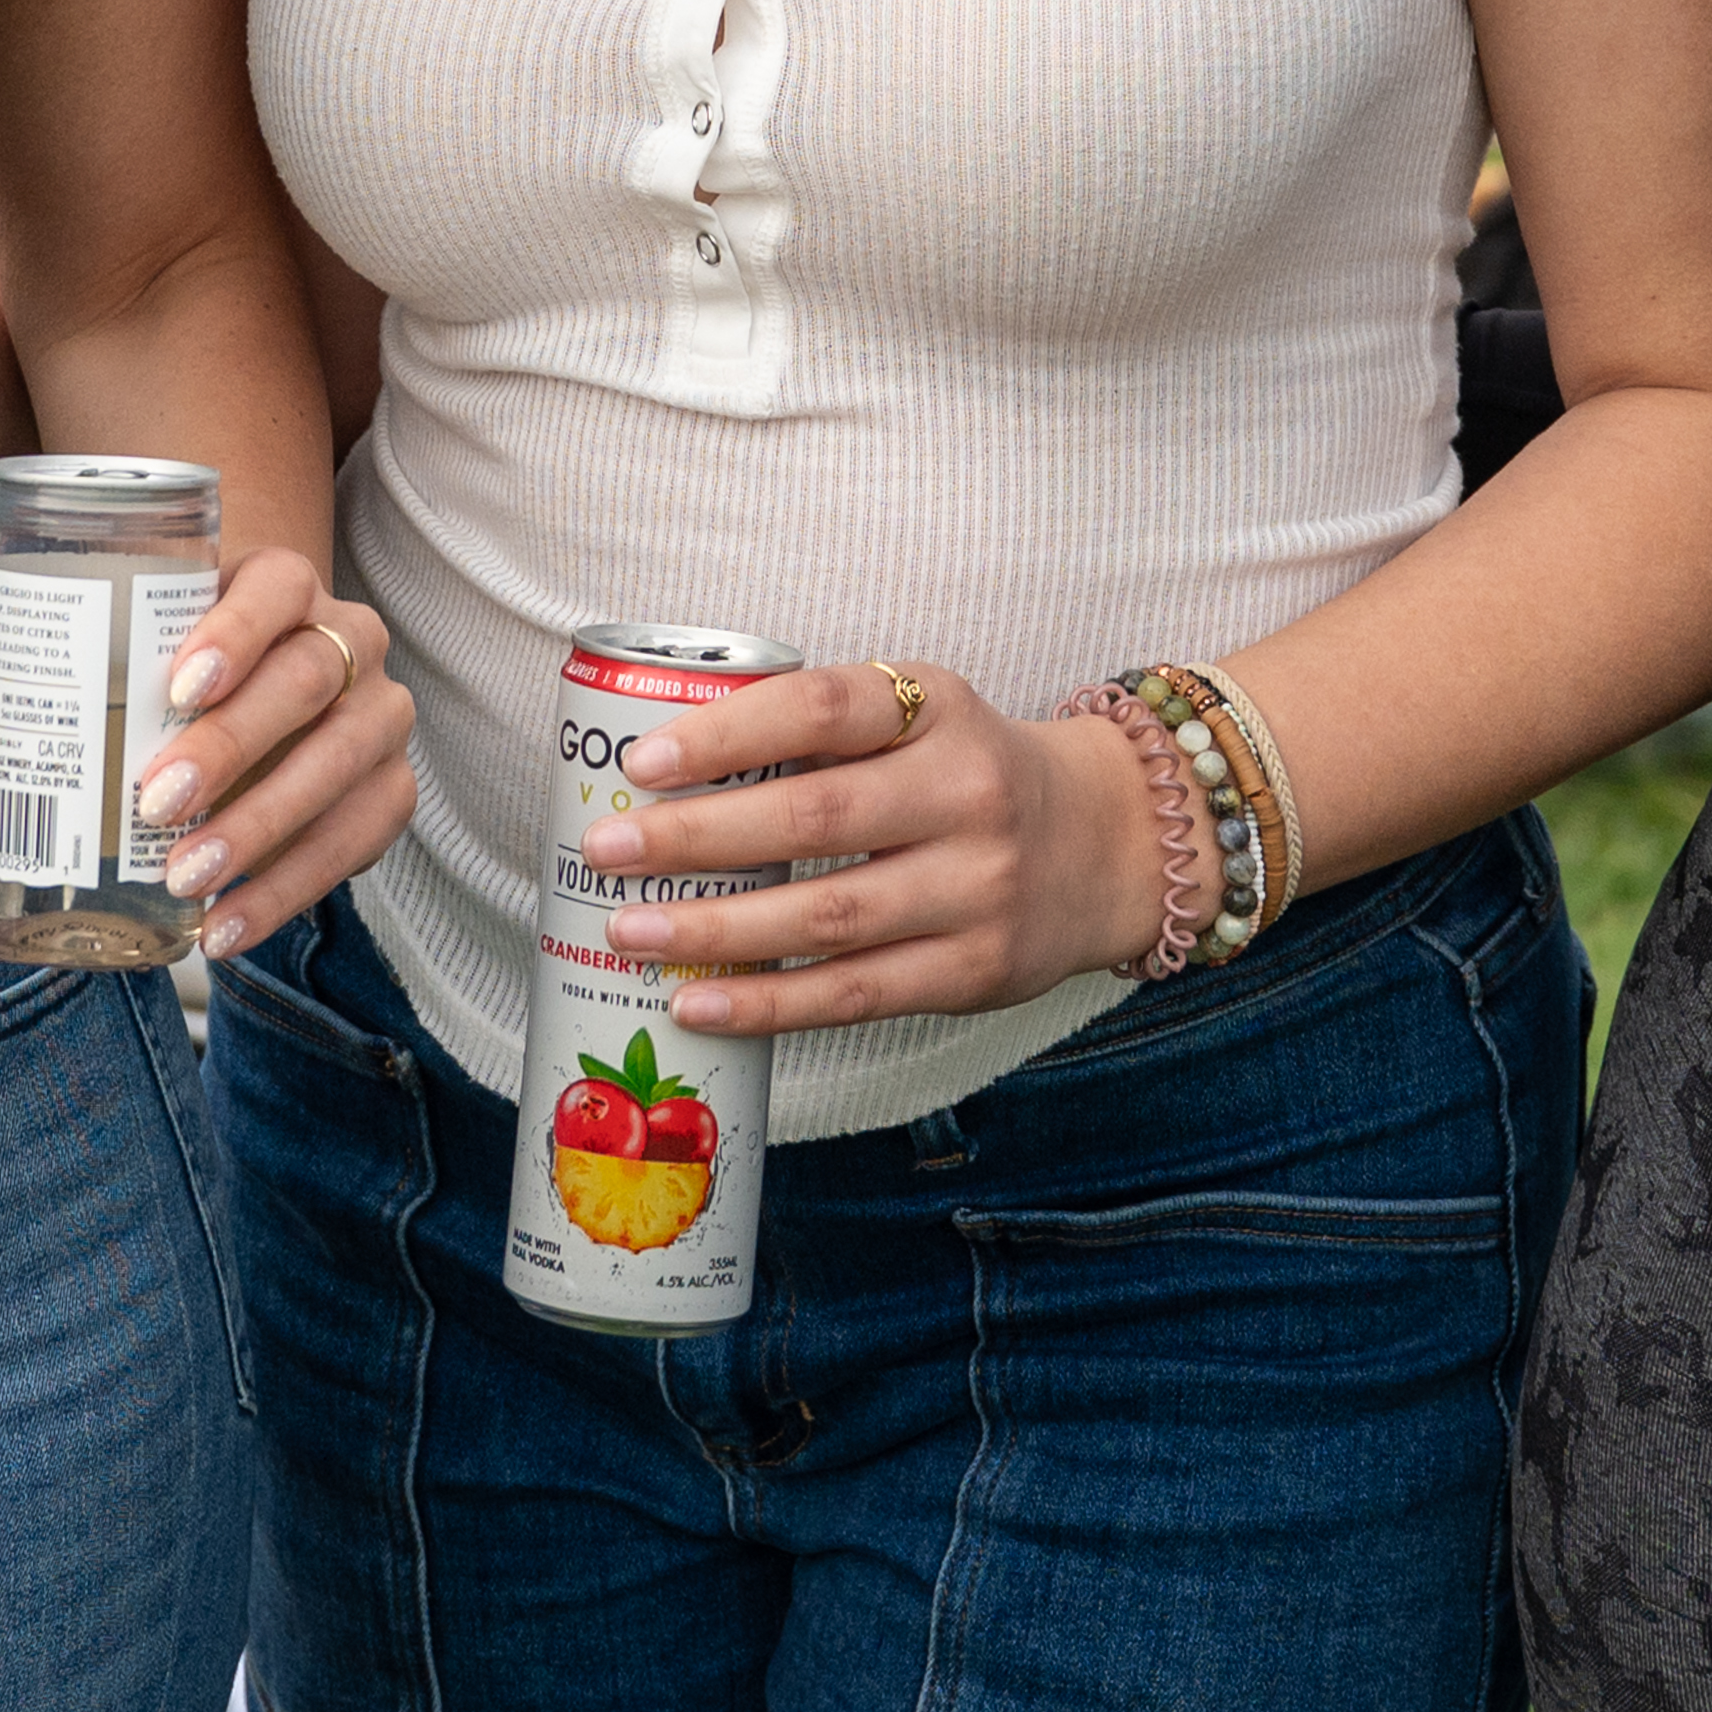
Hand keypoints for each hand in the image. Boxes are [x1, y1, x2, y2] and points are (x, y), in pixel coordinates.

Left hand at [135, 550, 412, 958]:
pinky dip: (288, 889)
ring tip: (186, 880)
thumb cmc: (187, 676)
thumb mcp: (137, 659)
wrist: (269, 708)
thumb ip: (60, 671)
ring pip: (341, 762)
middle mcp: (349, 639)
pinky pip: (357, 839)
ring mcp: (380, 714)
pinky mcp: (392, 788)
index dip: (235, 632)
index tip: (177, 687)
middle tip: (157, 804)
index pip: (277, 586)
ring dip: (262, 828)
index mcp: (283, 586)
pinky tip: (226, 926)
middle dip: (232, 745)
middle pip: (306, 679)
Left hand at [569, 659, 1149, 1033]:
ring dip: (714, 930)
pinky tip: (698, 1003)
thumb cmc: (969, 771)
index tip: (642, 759)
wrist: (1106, 844)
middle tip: (605, 849)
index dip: (729, 732)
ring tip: (629, 930)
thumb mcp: (920, 715)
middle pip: (814, 818)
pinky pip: (854, 994)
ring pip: (826, 917)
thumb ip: (822, 728)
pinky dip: (767, 1002)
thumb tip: (665, 763)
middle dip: (695, 838)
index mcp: (938, 708)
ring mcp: (976, 889)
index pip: (825, 709)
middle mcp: (966, 795)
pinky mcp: (973, 971)